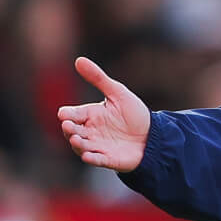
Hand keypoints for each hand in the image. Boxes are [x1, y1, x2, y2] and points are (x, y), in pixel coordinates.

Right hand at [58, 57, 152, 171]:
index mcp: (90, 115)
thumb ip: (99, 79)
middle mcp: (90, 131)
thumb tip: (78, 60)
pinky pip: (97, 160)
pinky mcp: (109, 159)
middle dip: (69, 129)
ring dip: (77, 144)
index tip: (65, 115)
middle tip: (69, 126)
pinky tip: (87, 157)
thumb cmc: (135, 115)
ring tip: (76, 139)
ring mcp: (98, 146)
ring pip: (81, 146)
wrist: (155, 135)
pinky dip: (91, 159)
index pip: (71, 114)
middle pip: (72, 131)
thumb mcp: (118, 93)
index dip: (67, 115)